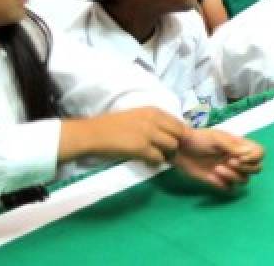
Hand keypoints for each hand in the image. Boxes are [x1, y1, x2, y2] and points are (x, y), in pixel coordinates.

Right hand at [61, 107, 185, 164]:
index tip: (174, 142)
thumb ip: (154, 121)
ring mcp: (148, 133)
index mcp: (154, 110)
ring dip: (166, 153)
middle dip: (176, 144)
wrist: (93, 133)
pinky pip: (159, 157)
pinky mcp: (141, 147)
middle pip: (179, 134)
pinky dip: (155, 162)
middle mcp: (154, 119)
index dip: (179, 134)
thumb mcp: (137, 116)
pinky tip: (147, 162)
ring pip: (172, 146)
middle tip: (167, 151)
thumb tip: (169, 132)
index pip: (179, 123)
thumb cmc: (112, 125)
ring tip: (156, 156)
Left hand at [172, 129, 264, 190]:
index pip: (260, 153)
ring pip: (244, 180)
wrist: (180, 149)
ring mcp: (229, 172)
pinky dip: (224, 184)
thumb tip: (248, 153)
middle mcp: (238, 160)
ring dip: (233, 176)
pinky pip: (229, 189)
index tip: (240, 157)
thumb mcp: (217, 138)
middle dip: (246, 168)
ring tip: (217, 169)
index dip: (255, 157)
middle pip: (257, 169)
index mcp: (240, 147)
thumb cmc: (199, 139)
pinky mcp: (218, 182)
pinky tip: (212, 176)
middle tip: (229, 162)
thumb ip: (233, 146)